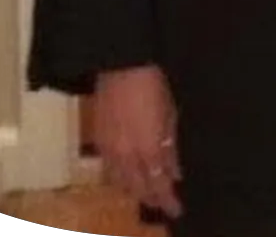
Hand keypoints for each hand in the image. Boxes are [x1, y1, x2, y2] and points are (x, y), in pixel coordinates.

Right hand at [92, 65, 183, 217]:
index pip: (159, 185)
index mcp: (149, 149)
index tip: (177, 210)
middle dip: (152, 199)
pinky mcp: (98, 140)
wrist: (120, 64)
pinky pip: (109, 169)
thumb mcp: (170, 115)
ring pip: (121, 183)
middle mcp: (127, 156)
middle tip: (164, 205)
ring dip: (135, 191)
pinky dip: (120, 177)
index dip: (168, 201)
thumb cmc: (152, 85)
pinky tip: (128, 177)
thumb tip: (175, 173)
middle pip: (139, 189)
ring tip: (147, 193)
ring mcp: (109, 150)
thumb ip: (171, 147)